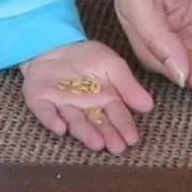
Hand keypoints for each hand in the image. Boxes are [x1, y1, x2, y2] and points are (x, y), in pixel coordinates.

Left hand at [20, 38, 153, 153]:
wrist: (56, 43)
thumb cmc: (86, 56)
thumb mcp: (112, 65)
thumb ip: (128, 85)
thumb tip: (148, 105)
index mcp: (103, 100)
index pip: (116, 115)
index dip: (124, 126)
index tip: (132, 139)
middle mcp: (84, 109)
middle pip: (97, 124)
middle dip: (106, 135)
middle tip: (116, 148)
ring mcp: (63, 107)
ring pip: (75, 122)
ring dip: (85, 133)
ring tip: (96, 142)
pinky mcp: (42, 103)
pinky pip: (47, 114)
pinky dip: (53, 121)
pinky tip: (61, 128)